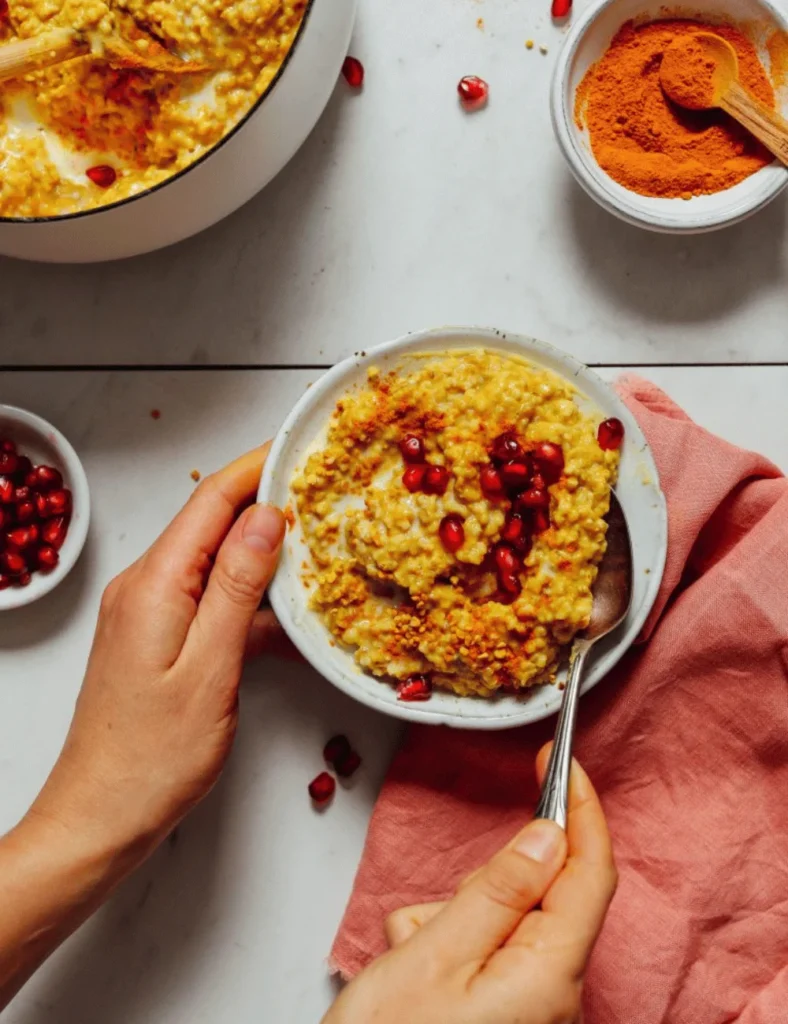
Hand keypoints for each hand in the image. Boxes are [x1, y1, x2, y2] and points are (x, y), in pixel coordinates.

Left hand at [28, 445, 286, 860]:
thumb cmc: (151, 758)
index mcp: (153, 585)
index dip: (259, 469)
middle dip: (267, 504)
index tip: (302, 451)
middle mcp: (144, 588)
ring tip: (317, 548)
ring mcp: (148, 613)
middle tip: (323, 496)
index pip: (212, 501)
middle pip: (212, 524)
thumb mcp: (209, 668)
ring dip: (262, 553)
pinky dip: (247, 598)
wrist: (100, 818)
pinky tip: (284, 612)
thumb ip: (236, 588)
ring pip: (213, 561)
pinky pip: (208, 598)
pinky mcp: (157, 639)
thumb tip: (266, 520)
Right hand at [325, 749, 616, 1023]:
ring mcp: (526, 1006)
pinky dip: (445, 941)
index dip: (582, 810)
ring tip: (408, 958)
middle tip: (438, 909)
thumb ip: (497, 890)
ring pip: (502, 918)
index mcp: (549, 974)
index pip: (590, 873)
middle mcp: (551, 993)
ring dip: (454, 916)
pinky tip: (409, 971)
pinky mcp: (500, 1012)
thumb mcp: (435, 955)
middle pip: (540, 895)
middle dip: (485, 882)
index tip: (562, 764)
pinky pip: (484, 948)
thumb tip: (548, 836)